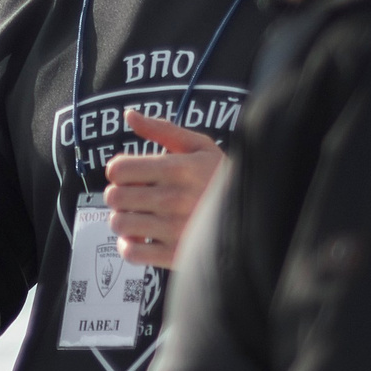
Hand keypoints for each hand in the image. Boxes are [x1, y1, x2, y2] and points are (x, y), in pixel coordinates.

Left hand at [103, 113, 220, 267]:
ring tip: (139, 216)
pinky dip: (130, 246)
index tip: (129, 174)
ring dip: (123, 220)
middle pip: (115, 197)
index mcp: (180, 169)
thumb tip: (129, 114)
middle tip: (133, 196)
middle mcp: (176, 199)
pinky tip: (143, 237)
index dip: (118, 170)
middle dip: (119, 194)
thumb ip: (162, 129)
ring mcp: (175, 229)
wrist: (255, 216)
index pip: (120, 169)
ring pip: (119, 224)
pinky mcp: (175, 255)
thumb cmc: (219, 177)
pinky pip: (131, 253)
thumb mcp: (198, 147)